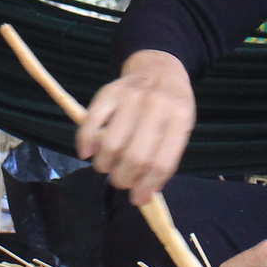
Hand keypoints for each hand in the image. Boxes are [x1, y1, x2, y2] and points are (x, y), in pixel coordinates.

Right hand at [76, 50, 195, 206]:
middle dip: (124, 180)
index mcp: (179, 118)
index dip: (147, 187)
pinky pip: (91, 122)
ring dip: (104, 165)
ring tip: (107, 167)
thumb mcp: (181, 128)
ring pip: (111, 144)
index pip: (161, 163)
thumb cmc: (172, 105)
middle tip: (121, 183)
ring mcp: (131, 97)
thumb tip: (145, 193)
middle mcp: (156, 106)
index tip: (138, 199)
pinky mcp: (108, 92)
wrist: (159, 67)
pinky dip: (85, 142)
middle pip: (135, 157)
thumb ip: (167, 157)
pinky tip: (87, 153)